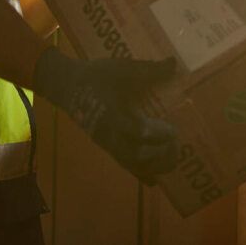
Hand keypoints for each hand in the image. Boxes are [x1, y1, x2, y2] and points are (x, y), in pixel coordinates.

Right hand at [34, 47, 178, 182]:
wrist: (69, 86)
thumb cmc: (96, 76)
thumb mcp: (122, 68)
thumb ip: (148, 70)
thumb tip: (174, 64)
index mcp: (113, 114)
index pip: (136, 131)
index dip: (156, 135)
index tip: (173, 130)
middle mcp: (110, 134)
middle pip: (136, 155)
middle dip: (160, 154)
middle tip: (176, 144)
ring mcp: (108, 143)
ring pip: (132, 164)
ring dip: (154, 166)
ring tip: (174, 158)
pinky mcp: (108, 147)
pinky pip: (125, 165)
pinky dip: (140, 174)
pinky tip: (155, 180)